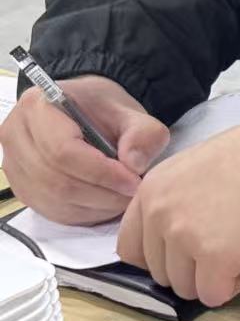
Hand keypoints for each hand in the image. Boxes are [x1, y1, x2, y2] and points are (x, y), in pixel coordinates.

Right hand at [0, 76, 167, 223]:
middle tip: (135, 193)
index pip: (63, 151)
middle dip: (103, 193)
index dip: (102, 173)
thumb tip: (134, 164)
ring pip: (55, 200)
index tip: (134, 181)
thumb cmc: (105, 112)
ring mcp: (15, 165)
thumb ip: (144, 134)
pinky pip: (54, 211)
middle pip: (57, 180)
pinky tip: (108, 203)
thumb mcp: (133, 114)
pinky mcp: (23, 188)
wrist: (86, 115)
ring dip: (97, 206)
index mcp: (37, 107)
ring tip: (125, 197)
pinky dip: (87, 213)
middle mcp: (16, 135)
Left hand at [116, 108, 239, 306]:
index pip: (131, 249)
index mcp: (151, 190)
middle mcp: (160, 214)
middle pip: (160, 273)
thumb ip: (175, 203)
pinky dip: (233, 285)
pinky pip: (214, 294)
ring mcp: (185, 237)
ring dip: (214, 278)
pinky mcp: (215, 258)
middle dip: (193, 269)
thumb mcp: (196, 169)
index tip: (188, 253)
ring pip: (186, 288)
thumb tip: (178, 247)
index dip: (162, 258)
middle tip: (227, 245)